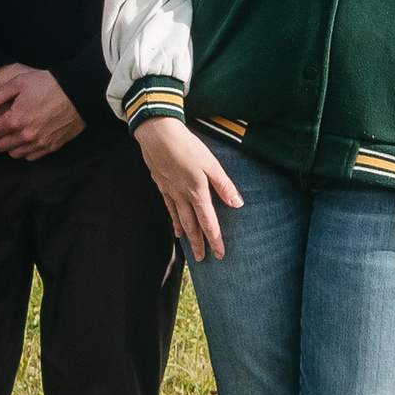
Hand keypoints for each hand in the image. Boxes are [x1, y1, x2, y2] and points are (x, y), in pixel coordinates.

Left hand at [0, 62, 84, 161]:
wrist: (79, 92)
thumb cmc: (49, 84)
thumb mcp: (19, 82)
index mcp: (15, 120)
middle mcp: (26, 136)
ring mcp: (39, 144)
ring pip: (13, 154)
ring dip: (10, 144)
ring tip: (14, 130)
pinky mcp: (51, 147)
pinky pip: (30, 157)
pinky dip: (25, 149)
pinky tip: (28, 137)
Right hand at [137, 115, 242, 258]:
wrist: (157, 134)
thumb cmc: (187, 146)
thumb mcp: (211, 163)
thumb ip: (224, 185)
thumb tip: (237, 204)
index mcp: (197, 192)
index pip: (208, 223)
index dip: (215, 239)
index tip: (220, 254)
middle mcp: (183, 197)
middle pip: (192, 226)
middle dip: (199, 244)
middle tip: (203, 260)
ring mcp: (170, 192)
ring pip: (180, 220)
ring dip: (187, 237)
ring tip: (191, 250)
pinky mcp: (162, 185)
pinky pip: (169, 209)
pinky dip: (174, 221)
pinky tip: (176, 228)